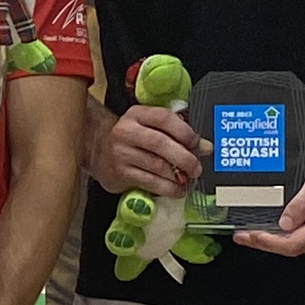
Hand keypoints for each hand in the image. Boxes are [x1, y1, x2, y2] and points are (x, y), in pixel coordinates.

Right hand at [92, 101, 206, 197]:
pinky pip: (149, 182)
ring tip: (188, 180)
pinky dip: (167, 188)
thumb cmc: (132, 139)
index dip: (184, 131)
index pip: (164, 118)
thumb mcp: (152, 128)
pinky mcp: (119, 173)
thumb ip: (178, 134)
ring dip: (177, 176)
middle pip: (160, 143)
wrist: (98, 151)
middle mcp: (126, 131)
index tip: (196, 143)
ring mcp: (121, 153)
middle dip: (183, 157)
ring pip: (156, 165)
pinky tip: (176, 189)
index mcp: (137, 114)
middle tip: (196, 168)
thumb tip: (206, 147)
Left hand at [237, 136, 304, 256]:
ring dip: (278, 241)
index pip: (292, 244)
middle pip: (295, 248)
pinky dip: (291, 235)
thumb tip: (283, 224)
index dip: (267, 243)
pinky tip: (278, 228)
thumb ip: (301, 203)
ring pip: (302, 244)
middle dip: (267, 243)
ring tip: (256, 232)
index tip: (247, 237)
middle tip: (244, 236)